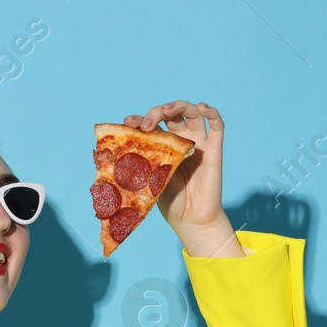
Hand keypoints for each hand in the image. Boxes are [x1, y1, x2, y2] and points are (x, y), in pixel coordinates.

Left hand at [124, 100, 243, 257]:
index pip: (152, 124)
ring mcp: (198, 142)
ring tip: (166, 110)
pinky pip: (217, 126)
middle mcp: (181, 140)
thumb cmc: (170, 202)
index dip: (140, 120)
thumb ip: (141, 164)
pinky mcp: (214, 149)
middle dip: (157, 113)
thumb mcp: (149, 181)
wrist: (191, 220)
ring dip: (178, 106)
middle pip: (171, 114)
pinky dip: (212, 112)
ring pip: (192, 113)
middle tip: (147, 125)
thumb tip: (109, 157)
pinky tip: (203, 106)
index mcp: (164, 146)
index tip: (128, 122)